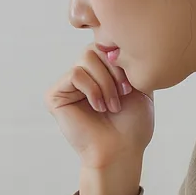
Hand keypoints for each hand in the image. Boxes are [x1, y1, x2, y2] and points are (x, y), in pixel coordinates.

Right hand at [45, 44, 154, 169]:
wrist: (122, 150)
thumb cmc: (132, 124)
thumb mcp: (140, 84)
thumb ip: (127, 59)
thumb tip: (110, 44)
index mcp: (99, 71)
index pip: (106, 44)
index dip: (121, 59)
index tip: (132, 85)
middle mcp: (82, 75)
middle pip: (95, 48)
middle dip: (114, 71)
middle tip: (124, 94)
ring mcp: (67, 85)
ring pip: (86, 59)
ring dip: (105, 83)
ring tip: (112, 105)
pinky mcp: (55, 95)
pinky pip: (75, 74)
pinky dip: (92, 89)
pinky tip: (98, 107)